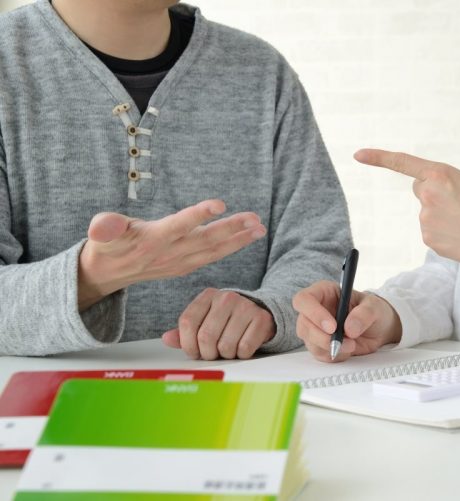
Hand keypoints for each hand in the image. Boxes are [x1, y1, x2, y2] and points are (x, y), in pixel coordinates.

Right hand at [77, 200, 265, 309]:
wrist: (107, 275)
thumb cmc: (105, 246)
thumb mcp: (99, 234)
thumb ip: (104, 227)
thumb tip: (102, 225)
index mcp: (152, 240)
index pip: (179, 226)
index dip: (198, 216)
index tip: (219, 204)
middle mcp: (170, 253)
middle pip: (205, 240)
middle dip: (231, 229)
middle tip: (255, 218)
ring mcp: (180, 262)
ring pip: (214, 250)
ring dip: (239, 240)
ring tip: (260, 228)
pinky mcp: (186, 266)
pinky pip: (213, 256)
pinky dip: (232, 247)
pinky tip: (248, 237)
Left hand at [162, 288, 275, 359]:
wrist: (259, 312)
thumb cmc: (227, 320)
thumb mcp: (204, 321)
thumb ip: (185, 331)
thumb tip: (167, 339)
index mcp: (208, 296)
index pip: (187, 322)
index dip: (187, 344)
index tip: (194, 351)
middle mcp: (226, 297)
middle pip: (205, 337)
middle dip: (207, 353)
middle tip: (212, 354)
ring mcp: (245, 307)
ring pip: (225, 345)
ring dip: (225, 355)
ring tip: (228, 349)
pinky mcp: (261, 318)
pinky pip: (245, 348)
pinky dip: (242, 354)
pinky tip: (242, 347)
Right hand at [293, 280, 401, 362]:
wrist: (379, 329)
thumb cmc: (374, 311)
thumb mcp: (375, 307)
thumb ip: (364, 314)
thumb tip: (349, 328)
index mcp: (324, 292)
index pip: (304, 299)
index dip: (313, 313)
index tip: (332, 327)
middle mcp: (315, 309)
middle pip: (304, 324)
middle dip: (323, 337)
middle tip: (344, 342)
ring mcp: (315, 328)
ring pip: (309, 341)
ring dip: (330, 348)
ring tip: (352, 345)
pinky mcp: (320, 344)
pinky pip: (319, 354)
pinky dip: (334, 356)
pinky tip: (347, 349)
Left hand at [355, 149, 459, 269]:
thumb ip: (447, 183)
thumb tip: (434, 194)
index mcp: (441, 173)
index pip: (403, 162)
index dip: (378, 157)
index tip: (358, 154)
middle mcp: (428, 194)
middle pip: (420, 190)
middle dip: (435, 195)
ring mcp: (425, 218)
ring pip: (426, 213)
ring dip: (442, 216)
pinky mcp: (427, 238)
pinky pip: (431, 232)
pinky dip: (444, 233)